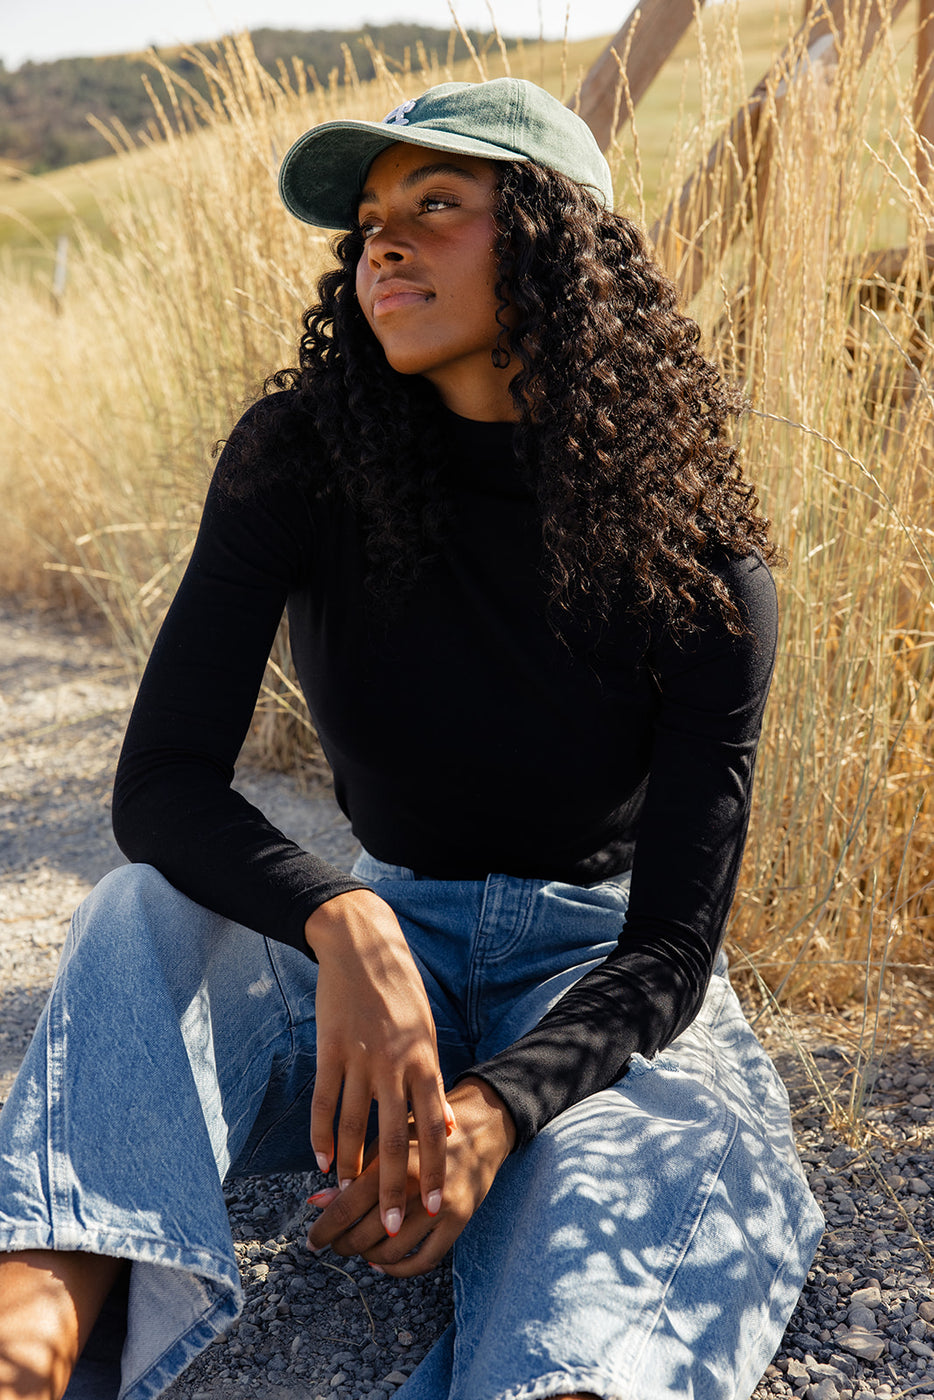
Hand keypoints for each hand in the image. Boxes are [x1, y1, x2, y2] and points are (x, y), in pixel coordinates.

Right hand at [304, 888, 453, 1238]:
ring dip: (351, 1167)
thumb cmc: (400, 990)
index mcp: (423, 1059)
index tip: (434, 1205)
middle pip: (394, 1138)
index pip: (432, 1129)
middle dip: (394, 1186)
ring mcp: (359, 1058)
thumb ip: (432, 1081)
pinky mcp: (330, 1050)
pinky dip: (321, 1136)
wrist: (363, 946)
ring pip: (353, 1126)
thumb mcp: (426, 1032)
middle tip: (393, 1225)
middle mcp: (394, 1065)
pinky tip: (322, 1162)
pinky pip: (325, 1102)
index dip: (433, 1169)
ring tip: (349, 1198)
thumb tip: (444, 1125)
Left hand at [305, 1076, 515, 1276]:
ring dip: (367, 1257)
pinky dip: (399, 1269)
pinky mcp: (459, 1221)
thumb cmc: (425, 1130)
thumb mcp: (388, 1141)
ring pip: (390, 1253)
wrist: (480, 1124)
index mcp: (392, 1161)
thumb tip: (317, 1203)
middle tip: (334, 1243)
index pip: (346, 1207)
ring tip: (359, 1249)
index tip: (311, 1241)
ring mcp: (439, 1207)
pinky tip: (384, 1262)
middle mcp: (415, 1187)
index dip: (323, 1229)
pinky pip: (423, 1261)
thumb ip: (355, 1171)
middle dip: (342, 1245)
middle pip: (365, 1234)